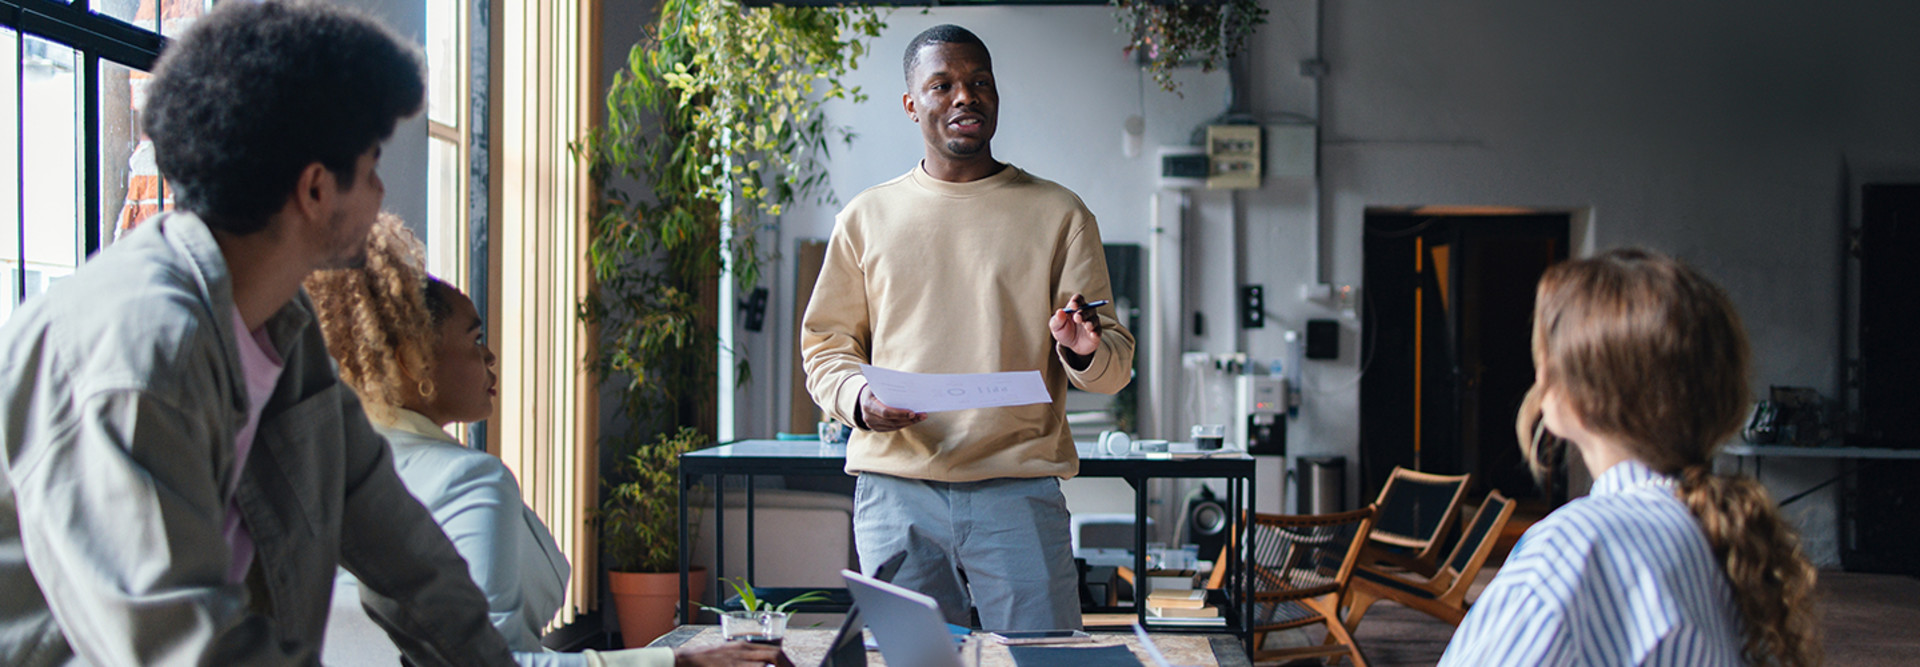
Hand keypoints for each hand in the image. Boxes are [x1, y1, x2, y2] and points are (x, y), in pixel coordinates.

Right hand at [673, 642, 790, 666]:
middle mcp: (744, 651)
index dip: (787, 661)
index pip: (774, 650)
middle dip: (788, 665)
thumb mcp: (730, 652)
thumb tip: (762, 663)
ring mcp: (739, 662)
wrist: (689, 660)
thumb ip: (745, 656)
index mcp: (745, 645)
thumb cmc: (709, 659)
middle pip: (775, 655)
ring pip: (766, 663)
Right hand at [860, 385, 924, 431]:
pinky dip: (904, 424)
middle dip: (908, 418)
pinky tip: (913, 420)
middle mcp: (868, 416)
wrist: (862, 397)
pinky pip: (892, 428)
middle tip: (922, 415)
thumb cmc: (875, 387)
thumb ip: (891, 386)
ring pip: (894, 426)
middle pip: (891, 421)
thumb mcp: (879, 384)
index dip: (900, 413)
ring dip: (909, 422)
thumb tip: (912, 388)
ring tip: (921, 417)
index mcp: (868, 403)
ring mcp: (871, 424)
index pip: (885, 412)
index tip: (913, 412)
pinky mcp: (876, 428)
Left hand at [1049, 293, 1100, 357]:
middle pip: (1088, 308)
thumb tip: (1060, 311)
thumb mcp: (1056, 327)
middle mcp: (1086, 313)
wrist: (1072, 346)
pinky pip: (1098, 331)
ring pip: (1094, 319)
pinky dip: (1096, 332)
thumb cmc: (1064, 332)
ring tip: (1087, 326)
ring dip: (1090, 322)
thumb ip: (1057, 320)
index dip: (1077, 301)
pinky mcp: (1096, 333)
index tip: (1073, 306)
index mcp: (1075, 308)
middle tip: (1077, 318)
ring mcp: (1093, 322)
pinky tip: (1093, 334)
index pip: (1079, 299)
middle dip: (1083, 313)